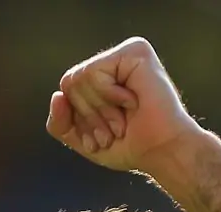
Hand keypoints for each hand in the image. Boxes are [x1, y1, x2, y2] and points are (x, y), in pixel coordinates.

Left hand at [46, 37, 203, 175]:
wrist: (162, 152)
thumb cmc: (131, 146)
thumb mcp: (84, 140)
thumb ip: (60, 123)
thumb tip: (57, 95)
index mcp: (102, 77)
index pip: (66, 89)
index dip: (80, 119)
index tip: (104, 137)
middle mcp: (113, 61)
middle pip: (70, 81)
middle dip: (89, 115)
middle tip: (117, 128)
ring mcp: (124, 53)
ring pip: (79, 77)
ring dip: (101, 109)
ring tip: (123, 119)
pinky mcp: (135, 51)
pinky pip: (95, 72)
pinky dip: (109, 96)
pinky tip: (132, 101)